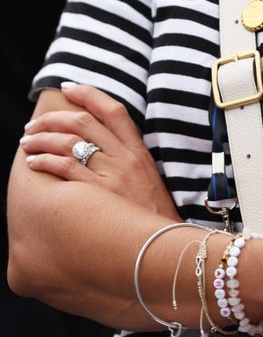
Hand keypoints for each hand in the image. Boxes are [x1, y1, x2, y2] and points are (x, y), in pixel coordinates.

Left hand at [20, 82, 177, 220]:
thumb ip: (127, 159)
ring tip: (27, 142)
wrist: (162, 249)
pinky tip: (33, 162)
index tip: (67, 87)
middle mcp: (124, 158)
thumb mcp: (148, 180)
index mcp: (138, 151)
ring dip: (42, 138)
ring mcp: (111, 176)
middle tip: (34, 124)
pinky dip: (45, 160)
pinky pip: (65, 168)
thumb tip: (97, 146)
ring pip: (69, 142)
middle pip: (84, 122)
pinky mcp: (97, 196)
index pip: (113, 110)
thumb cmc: (151, 218)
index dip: (88, 93)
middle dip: (53, 118)